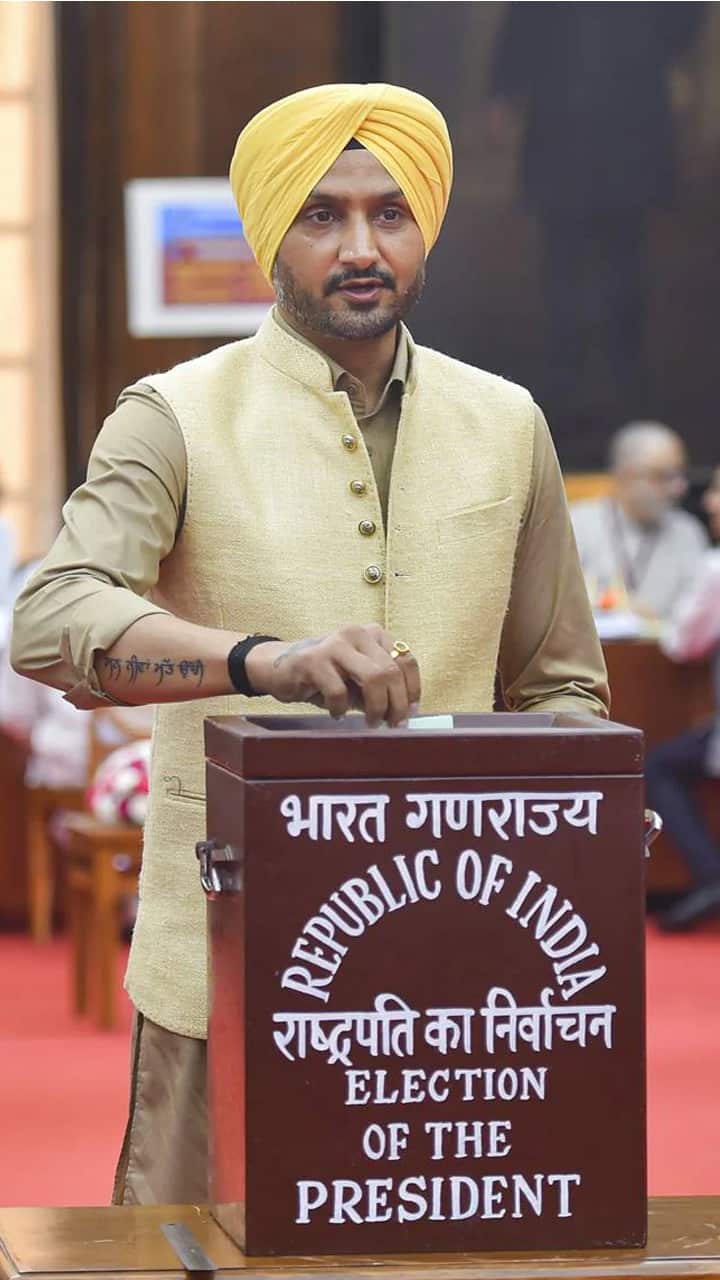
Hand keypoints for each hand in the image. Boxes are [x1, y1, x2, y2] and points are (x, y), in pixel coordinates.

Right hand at [244, 624, 420, 727]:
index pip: (405, 659)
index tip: (409, 713)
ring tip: (369, 722)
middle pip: (392, 671)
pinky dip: (341, 709)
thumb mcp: (357, 678)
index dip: (412, 690)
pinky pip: (340, 691)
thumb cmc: (324, 676)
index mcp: (372, 635)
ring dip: (376, 707)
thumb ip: (380, 687)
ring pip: (374, 677)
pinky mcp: (314, 660)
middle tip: (391, 725)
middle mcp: (356, 633)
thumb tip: (403, 713)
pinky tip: (336, 713)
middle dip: (396, 704)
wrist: (278, 667)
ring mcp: (335, 644)